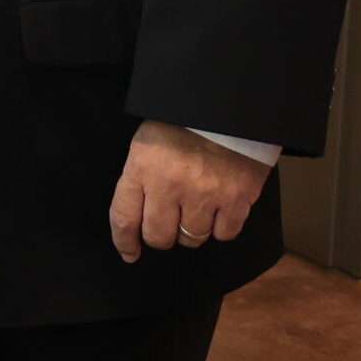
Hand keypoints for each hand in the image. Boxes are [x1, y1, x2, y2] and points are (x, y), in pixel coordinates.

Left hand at [108, 120, 270, 262]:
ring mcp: (204, 194)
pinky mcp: (236, 199)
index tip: (129, 253)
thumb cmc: (181, 124)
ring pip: (192, 238)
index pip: (124, 216)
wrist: (226, 106)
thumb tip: (137, 220)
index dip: (124, 241)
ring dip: (192, 231)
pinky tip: (219, 209)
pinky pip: (224, 234)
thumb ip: (139, 179)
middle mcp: (170, 185)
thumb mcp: (147, 144)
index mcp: (142, 167)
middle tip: (168, 225)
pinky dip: (221, 227)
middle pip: (159, 236)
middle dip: (161, 236)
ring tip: (196, 210)